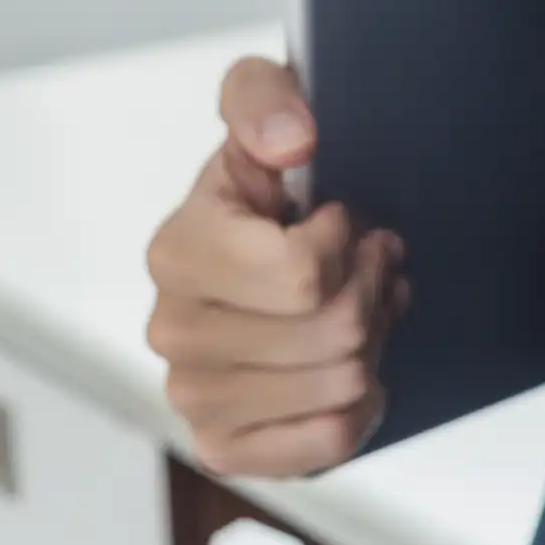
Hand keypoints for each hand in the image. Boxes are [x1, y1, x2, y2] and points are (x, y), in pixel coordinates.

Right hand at [144, 57, 407, 479]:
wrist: (265, 238)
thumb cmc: (269, 178)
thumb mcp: (265, 103)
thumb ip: (266, 98)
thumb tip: (289, 141)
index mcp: (177, 251)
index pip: (303, 277)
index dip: (347, 244)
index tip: (338, 218)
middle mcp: (173, 331)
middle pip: (333, 332)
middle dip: (370, 289)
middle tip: (366, 262)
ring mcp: (194, 397)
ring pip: (341, 385)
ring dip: (371, 339)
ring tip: (359, 303)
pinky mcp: (224, 446)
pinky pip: (326, 444)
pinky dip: (360, 406)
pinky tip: (347, 364)